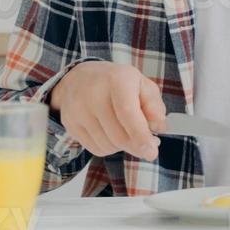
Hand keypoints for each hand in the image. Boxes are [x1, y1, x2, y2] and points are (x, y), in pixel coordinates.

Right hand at [48, 61, 165, 160]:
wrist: (79, 78)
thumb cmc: (115, 82)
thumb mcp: (141, 83)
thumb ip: (154, 104)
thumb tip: (160, 126)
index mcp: (117, 80)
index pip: (127, 113)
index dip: (140, 135)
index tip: (151, 152)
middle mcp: (94, 94)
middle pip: (118, 135)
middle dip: (136, 144)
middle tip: (148, 144)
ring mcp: (78, 110)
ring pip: (107, 145)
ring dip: (122, 145)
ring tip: (126, 130)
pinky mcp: (70, 123)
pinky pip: (94, 148)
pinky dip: (109, 147)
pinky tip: (111, 133)